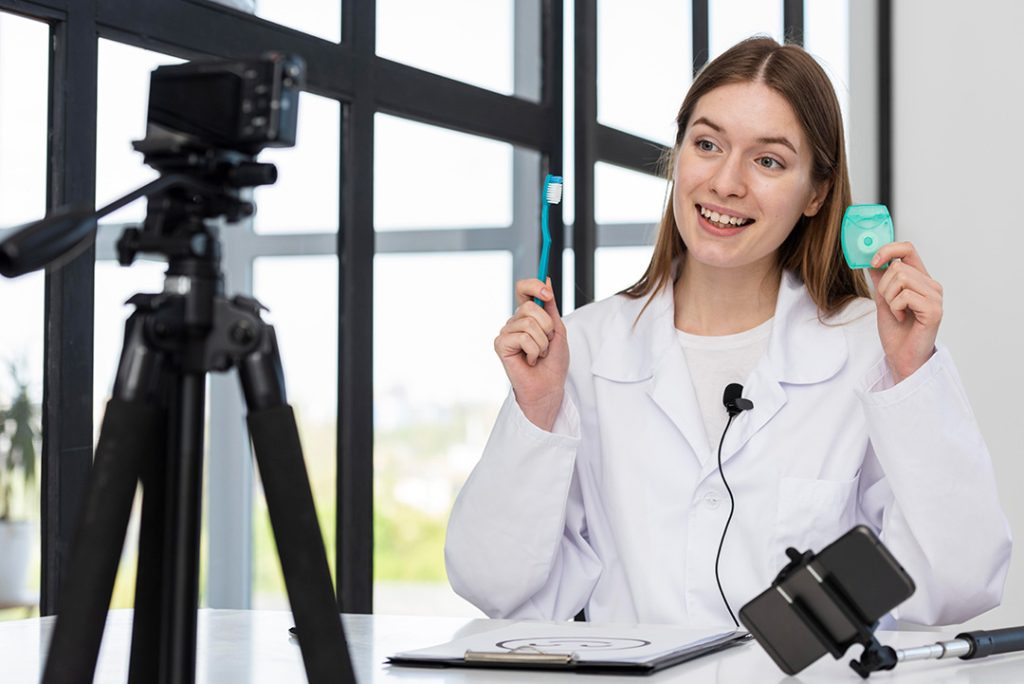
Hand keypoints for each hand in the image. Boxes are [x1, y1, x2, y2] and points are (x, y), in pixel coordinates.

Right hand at [494, 278, 568, 430]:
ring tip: (539, 355)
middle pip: (530, 307)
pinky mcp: (500, 345)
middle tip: (547, 343)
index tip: (547, 294)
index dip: (533, 286)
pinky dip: (534, 351)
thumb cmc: (553, 362)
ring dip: (542, 343)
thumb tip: (546, 279)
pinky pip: (522, 337)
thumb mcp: (557, 329)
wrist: (549, 387)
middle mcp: (514, 322)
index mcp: (527, 316)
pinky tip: (531, 361)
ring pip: (528, 323)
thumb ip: (550, 306)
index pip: (523, 289)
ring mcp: (505, 333)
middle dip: (546, 326)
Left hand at [868, 242, 941, 382]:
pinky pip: (904, 296)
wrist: (901, 357)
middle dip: (883, 286)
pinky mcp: (934, 309)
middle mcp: (931, 285)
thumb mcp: (883, 299)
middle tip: (889, 304)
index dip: (888, 249)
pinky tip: (902, 319)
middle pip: (898, 266)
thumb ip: (880, 279)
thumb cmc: (896, 331)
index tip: (873, 261)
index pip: (908, 249)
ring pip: (900, 279)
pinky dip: (895, 308)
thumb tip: (871, 260)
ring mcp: (935, 297)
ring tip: (897, 312)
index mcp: (921, 279)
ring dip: (889, 298)